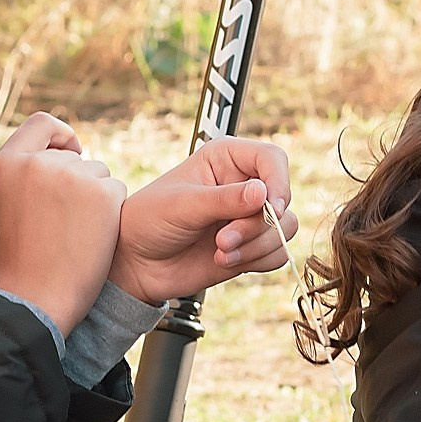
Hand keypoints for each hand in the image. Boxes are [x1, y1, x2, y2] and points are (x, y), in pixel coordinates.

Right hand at [0, 112, 124, 333]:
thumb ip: (10, 183)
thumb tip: (28, 165)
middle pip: (74, 157)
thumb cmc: (12, 268)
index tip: (72, 150)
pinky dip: (110, 213)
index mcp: (8, 164)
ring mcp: (73, 176)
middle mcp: (39, 163)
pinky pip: (116, 191)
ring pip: (99, 174)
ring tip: (76, 235)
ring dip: (95, 198)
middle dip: (77, 182)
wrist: (33, 302)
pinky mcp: (102, 194)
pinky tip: (93, 239)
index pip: (42, 124)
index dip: (60, 135)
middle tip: (69, 222)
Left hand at [108, 136, 296, 305]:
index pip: (273, 159)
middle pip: (281, 199)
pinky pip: (278, 252)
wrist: (136, 262)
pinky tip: (225, 262)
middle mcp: (243, 185)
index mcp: (227, 159)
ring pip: (284, 229)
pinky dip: (258, 261)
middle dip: (257, 226)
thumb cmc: (149, 220)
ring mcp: (248, 217)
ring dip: (256, 246)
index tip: (270, 208)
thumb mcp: (182, 205)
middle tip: (223, 240)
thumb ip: (223, 199)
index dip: (278, 182)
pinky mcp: (250, 245)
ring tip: (220, 253)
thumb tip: (263, 194)